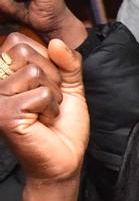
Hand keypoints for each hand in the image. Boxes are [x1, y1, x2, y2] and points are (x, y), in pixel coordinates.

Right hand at [0, 32, 87, 184]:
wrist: (64, 159)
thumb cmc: (63, 124)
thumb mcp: (70, 86)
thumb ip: (67, 61)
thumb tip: (56, 42)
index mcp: (5, 71)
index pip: (21, 40)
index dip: (47, 61)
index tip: (48, 85)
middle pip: (24, 51)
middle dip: (51, 77)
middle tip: (48, 100)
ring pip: (34, 73)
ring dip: (52, 95)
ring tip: (45, 112)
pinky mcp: (4, 113)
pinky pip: (39, 94)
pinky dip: (51, 109)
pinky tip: (43, 122)